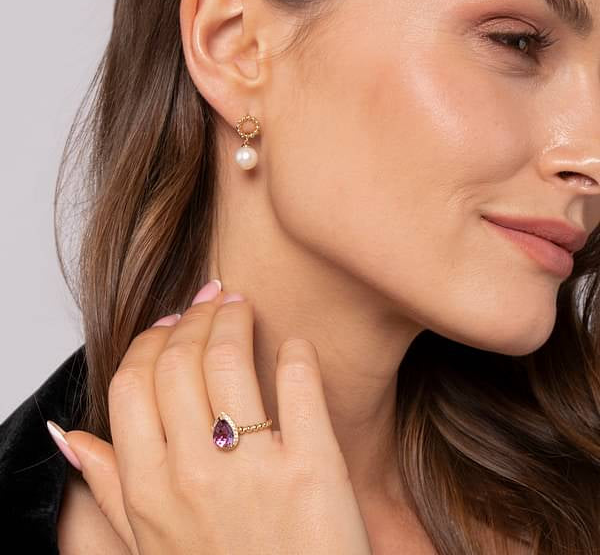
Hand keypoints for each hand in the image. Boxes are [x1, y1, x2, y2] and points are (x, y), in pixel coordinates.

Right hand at [62, 281, 373, 554]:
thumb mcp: (153, 544)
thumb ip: (111, 488)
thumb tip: (71, 438)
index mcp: (149, 490)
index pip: (132, 382)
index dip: (152, 340)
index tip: (171, 321)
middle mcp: (193, 475)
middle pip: (179, 360)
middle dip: (194, 316)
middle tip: (213, 299)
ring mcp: (254, 471)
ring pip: (229, 359)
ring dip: (234, 318)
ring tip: (243, 305)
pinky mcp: (313, 469)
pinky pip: (298, 384)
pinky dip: (296, 353)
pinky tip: (294, 347)